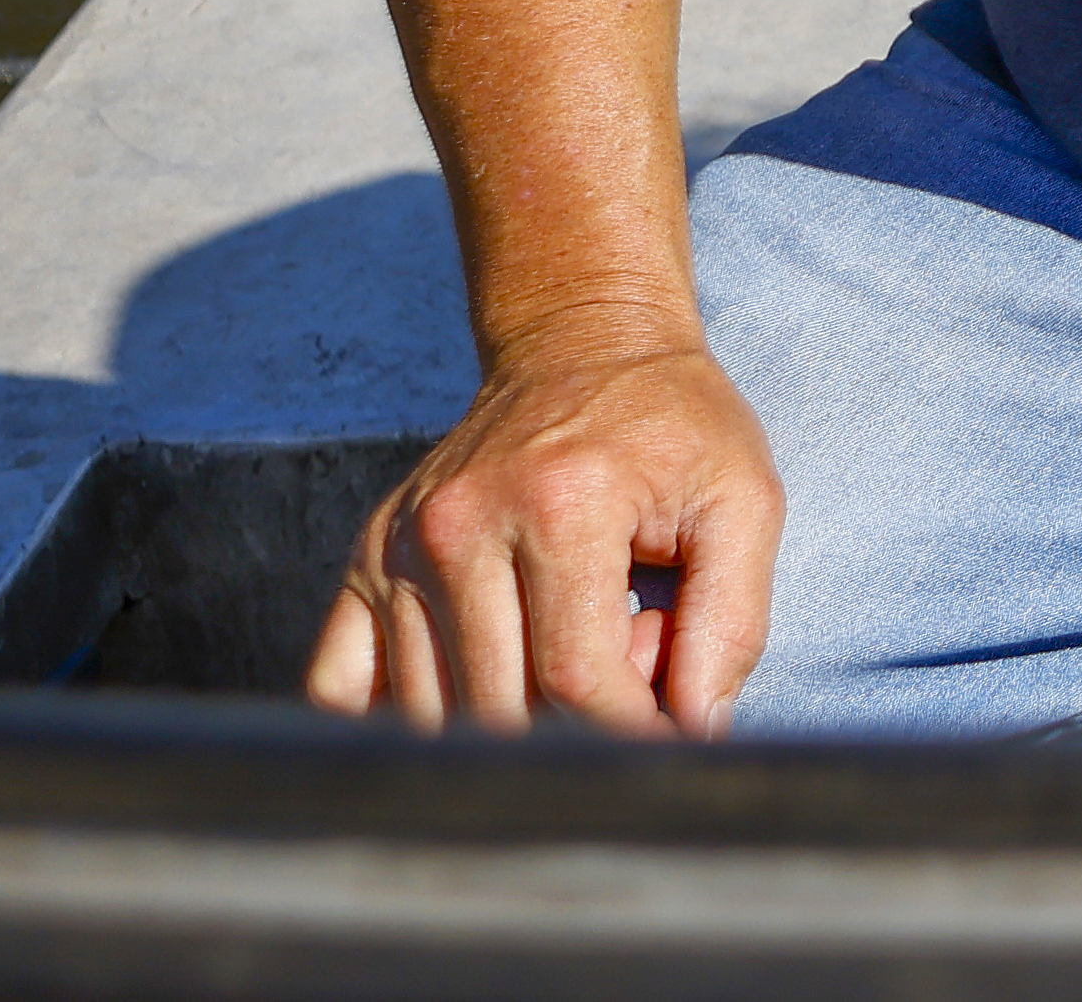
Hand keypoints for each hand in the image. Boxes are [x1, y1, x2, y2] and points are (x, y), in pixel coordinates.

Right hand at [306, 327, 780, 732]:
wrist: (582, 348)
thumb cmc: (671, 429)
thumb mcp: (743, 502)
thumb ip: (730, 623)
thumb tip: (695, 733)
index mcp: (558, 504)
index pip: (575, 681)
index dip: (631, 731)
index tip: (671, 728)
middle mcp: (459, 526)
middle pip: (500, 709)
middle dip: (575, 726)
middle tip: (624, 665)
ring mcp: (397, 545)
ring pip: (431, 716)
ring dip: (505, 725)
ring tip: (563, 651)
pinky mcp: (366, 561)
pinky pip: (339, 689)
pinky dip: (403, 720)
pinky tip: (474, 687)